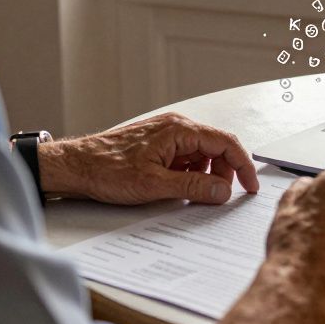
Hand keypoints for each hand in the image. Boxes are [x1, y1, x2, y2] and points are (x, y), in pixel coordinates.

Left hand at [36, 113, 259, 204]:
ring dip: (204, 174)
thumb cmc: (107, 170)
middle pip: (216, 147)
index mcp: (179, 130)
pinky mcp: (157, 144)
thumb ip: (193, 188)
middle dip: (223, 173)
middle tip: (218, 197)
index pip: (225, 142)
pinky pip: (185, 157)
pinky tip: (178, 188)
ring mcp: (166, 134)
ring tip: (193, 195)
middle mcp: (175, 126)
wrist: (75, 166)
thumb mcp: (154, 185)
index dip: (242, 165)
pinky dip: (189, 173)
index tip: (249, 187)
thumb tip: (223, 192)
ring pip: (200, 153)